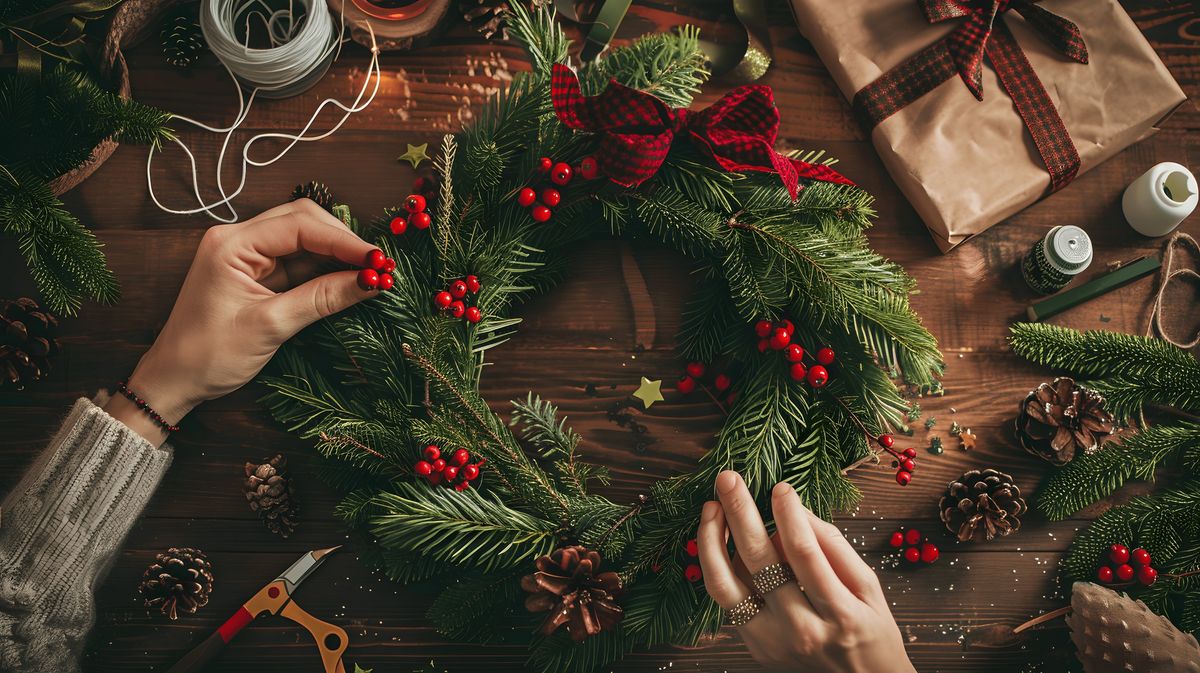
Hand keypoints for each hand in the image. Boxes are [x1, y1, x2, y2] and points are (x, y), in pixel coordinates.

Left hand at [104, 200, 378, 444]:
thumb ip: (322, 298)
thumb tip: (371, 281)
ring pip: (305, 240)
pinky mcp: (256, 273)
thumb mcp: (271, 326)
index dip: (344, 240)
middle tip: (379, 267)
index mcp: (232, 244)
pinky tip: (349, 280)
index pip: (300, 225)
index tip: (379, 261)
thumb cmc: (209, 355)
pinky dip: (325, 270)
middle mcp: (238, 239)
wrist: (173, 380)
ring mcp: (247, 255)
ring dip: (338, 255)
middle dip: (344, 241)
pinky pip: (298, 261)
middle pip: (304, 221)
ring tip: (371, 275)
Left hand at [697, 471, 915, 672]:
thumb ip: (833, 547)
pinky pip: (727, 599)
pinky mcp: (754, 647)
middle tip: (728, 479)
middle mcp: (801, 631)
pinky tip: (719, 539)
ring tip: (711, 507)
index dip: (788, 514)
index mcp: (840, 614)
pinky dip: (718, 565)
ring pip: (726, 585)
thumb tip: (794, 510)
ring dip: (711, 541)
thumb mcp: (869, 586)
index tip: (779, 486)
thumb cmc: (871, 630)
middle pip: (759, 562)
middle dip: (740, 513)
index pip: (805, 554)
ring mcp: (772, 642)